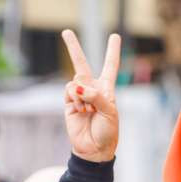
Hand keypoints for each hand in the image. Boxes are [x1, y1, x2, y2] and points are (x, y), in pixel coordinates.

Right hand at [61, 29, 120, 162]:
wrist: (93, 150)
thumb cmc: (107, 132)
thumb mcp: (110, 112)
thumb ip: (96, 96)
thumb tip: (78, 86)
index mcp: (107, 90)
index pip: (110, 66)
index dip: (112, 51)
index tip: (114, 37)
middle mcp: (92, 90)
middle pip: (81, 64)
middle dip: (73, 48)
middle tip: (66, 32)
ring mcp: (79, 96)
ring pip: (76, 81)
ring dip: (82, 94)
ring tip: (87, 110)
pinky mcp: (69, 104)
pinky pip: (69, 91)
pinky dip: (74, 98)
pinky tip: (80, 110)